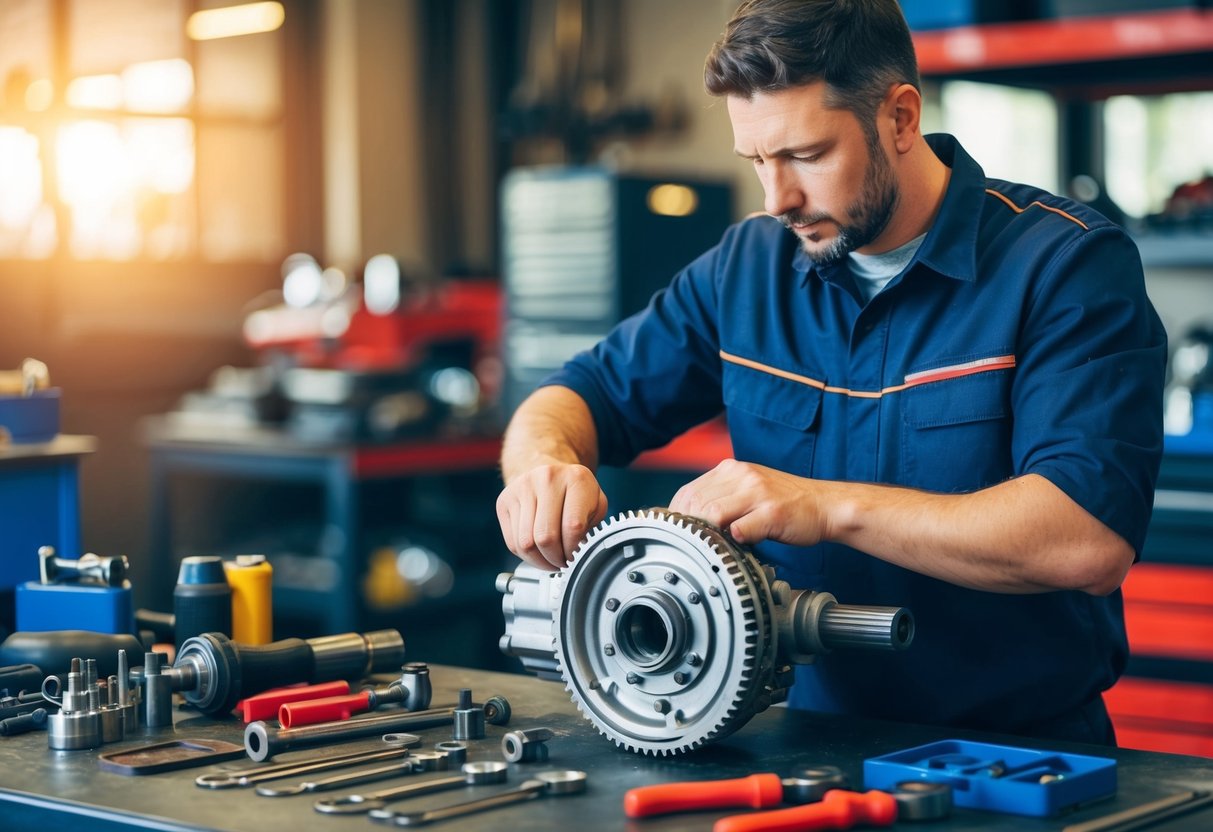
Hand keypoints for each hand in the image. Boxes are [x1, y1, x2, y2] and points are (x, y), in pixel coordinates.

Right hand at [496, 463, 608, 569]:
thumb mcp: (596, 505)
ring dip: (539, 561)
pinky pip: (512, 542)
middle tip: (562, 563)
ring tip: (550, 560)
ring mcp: (522, 487)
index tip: (575, 557)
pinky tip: (537, 552)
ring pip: (526, 543)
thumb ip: (593, 527)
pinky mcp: (504, 500)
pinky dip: (525, 555)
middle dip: (555, 559)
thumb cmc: (575, 493)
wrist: (548, 473)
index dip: (573, 550)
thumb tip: (578, 555)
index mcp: (576, 478)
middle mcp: (547, 478)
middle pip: (545, 537)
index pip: (572, 526)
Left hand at [669, 459, 827, 546]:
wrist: (825, 505)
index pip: (688, 492)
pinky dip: (735, 541)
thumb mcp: (747, 491)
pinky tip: (740, 546)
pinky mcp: (773, 512)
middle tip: (694, 547)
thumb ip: (720, 499)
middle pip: (697, 504)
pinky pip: (741, 530)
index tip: (679, 535)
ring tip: (715, 548)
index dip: (678, 517)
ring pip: (713, 514)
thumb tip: (686, 520)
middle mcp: (742, 476)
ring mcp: (758, 493)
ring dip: (710, 535)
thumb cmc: (784, 504)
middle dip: (691, 528)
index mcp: (731, 469)